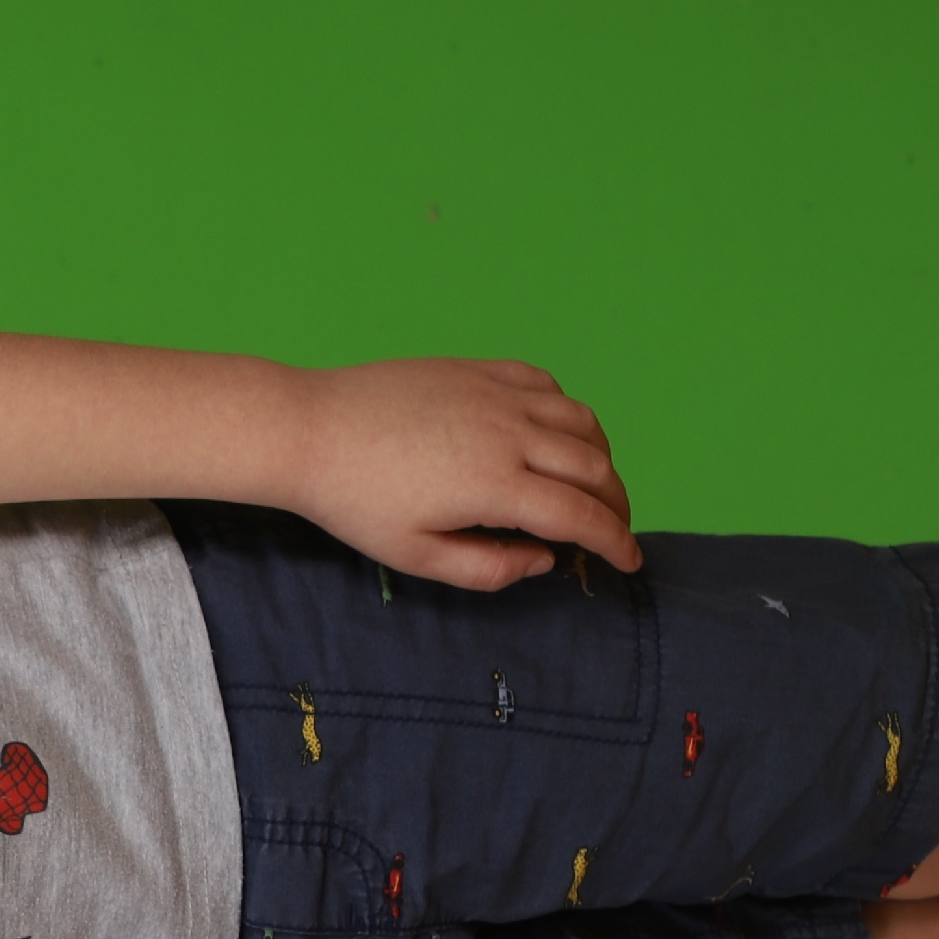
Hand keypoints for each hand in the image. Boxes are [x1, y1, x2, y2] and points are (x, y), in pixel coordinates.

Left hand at [280, 359, 635, 590]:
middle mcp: (509, 432)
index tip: (630, 561)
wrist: (308, 430)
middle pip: (594, 467)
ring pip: (580, 420)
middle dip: (618, 503)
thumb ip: (488, 568)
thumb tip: (544, 560)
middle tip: (616, 529)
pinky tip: (556, 433)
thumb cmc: (354, 501)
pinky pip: (545, 384)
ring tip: (594, 484)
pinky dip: (567, 411)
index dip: (615, 542)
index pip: (581, 516)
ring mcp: (495, 394)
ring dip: (601, 455)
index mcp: (496, 485)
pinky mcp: (475, 370)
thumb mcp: (415, 556)